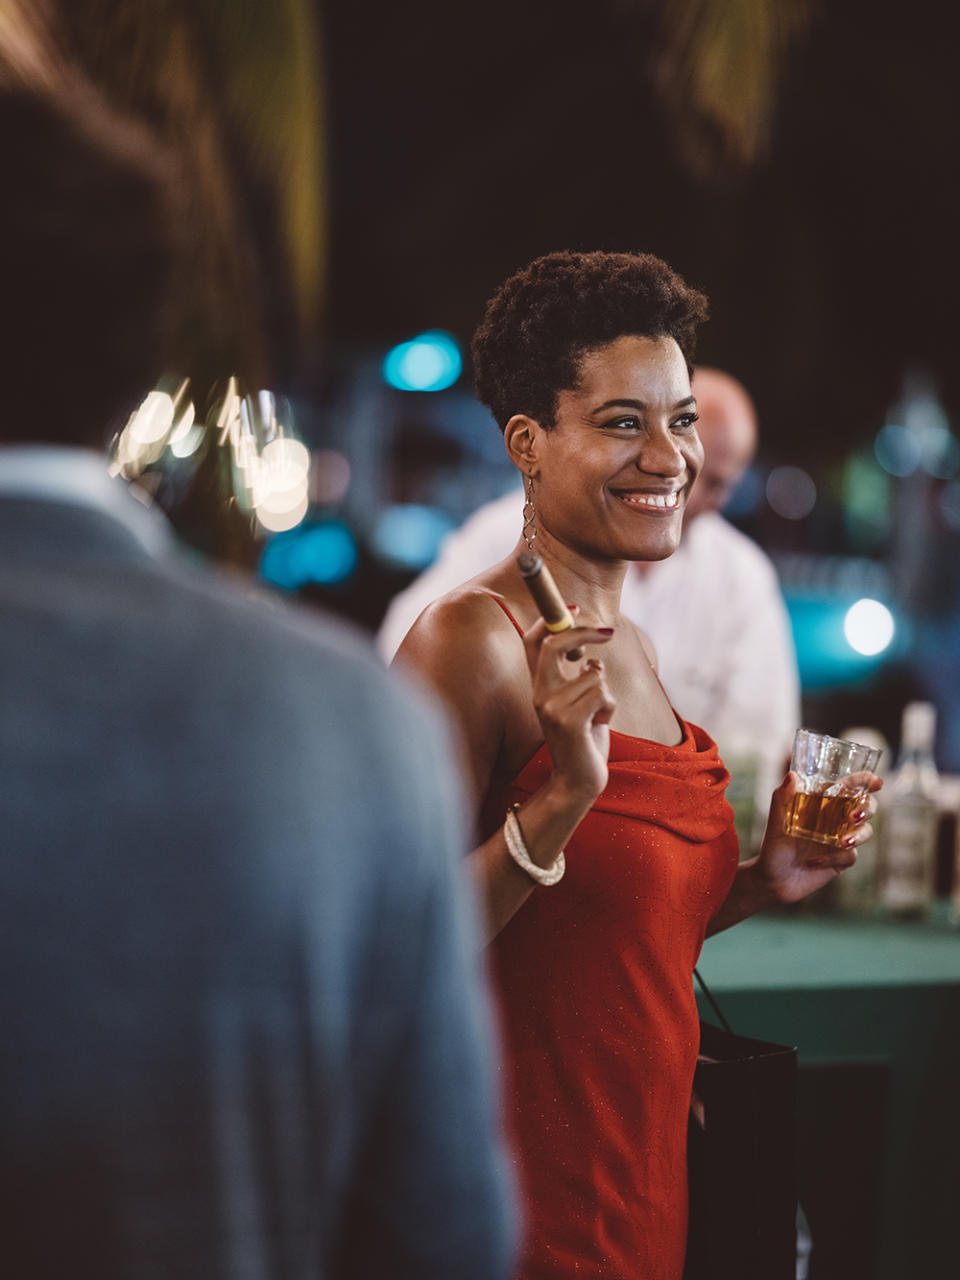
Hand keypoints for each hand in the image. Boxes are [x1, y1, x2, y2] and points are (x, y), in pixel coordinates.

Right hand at [522, 609, 614, 802]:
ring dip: (607, 691)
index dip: (550, 618)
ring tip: (599, 714)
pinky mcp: (568, 722)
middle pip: (554, 644)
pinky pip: (602, 693)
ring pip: (593, 673)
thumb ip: (577, 677)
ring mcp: (551, 708)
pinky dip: (610, 706)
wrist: (578, 781)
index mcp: (539, 686)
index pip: (532, 642)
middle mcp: (539, 694)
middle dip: (583, 631)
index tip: (575, 608)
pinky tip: (601, 724)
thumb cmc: (583, 739)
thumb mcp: (578, 702)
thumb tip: (589, 652)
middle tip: (608, 631)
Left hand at [754, 770, 882, 905]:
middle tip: (853, 816)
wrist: (774, 880)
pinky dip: (834, 858)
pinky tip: (814, 861)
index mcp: (823, 802)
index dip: (866, 781)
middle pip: (866, 806)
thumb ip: (782, 798)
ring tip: (842, 842)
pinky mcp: (842, 859)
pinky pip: (851, 855)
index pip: (849, 786)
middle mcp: (836, 817)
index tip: (877, 782)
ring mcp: (842, 838)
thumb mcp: (775, 821)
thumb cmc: (774, 845)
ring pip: (866, 831)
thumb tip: (792, 775)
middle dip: (867, 808)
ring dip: (859, 835)